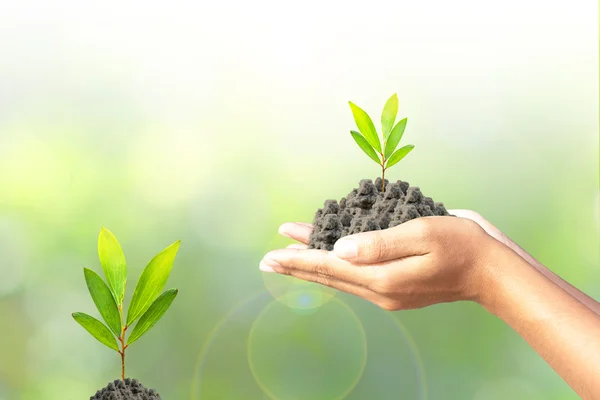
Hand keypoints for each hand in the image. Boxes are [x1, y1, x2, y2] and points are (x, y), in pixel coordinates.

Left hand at [260, 216, 498, 310]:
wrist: (491, 271)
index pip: (330, 266)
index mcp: (383, 277)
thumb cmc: (462, 246)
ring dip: (313, 264)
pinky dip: (335, 265)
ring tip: (287, 253)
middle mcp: (380, 289)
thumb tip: (340, 250)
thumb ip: (379, 243)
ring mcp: (388, 291)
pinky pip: (355, 276)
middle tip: (267, 259)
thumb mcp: (422, 234)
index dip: (299, 257)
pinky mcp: (395, 287)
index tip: (273, 253)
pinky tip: (327, 256)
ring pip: (340, 276)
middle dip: (296, 264)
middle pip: (329, 274)